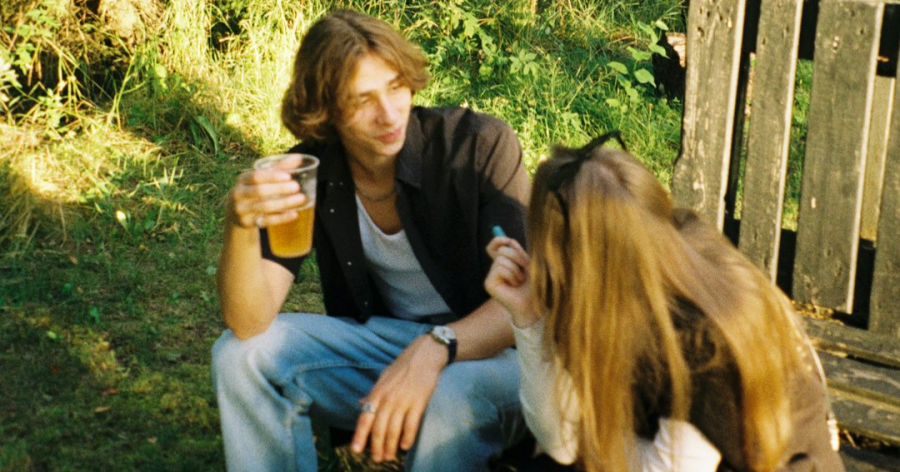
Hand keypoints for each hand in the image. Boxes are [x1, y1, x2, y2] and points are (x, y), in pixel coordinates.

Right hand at [227, 157, 307, 228]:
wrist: (235, 213)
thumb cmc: (253, 190)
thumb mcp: (261, 179)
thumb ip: (279, 168)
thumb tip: (299, 158)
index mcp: (242, 179)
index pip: (255, 176)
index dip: (271, 176)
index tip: (288, 176)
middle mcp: (238, 194)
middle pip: (260, 191)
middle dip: (279, 189)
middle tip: (297, 186)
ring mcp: (241, 210)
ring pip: (264, 207)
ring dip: (284, 203)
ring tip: (301, 199)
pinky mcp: (247, 223)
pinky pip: (266, 221)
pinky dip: (281, 218)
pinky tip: (294, 213)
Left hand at [351, 336, 445, 461]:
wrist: (424, 356)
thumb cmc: (402, 367)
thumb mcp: (383, 378)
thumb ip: (372, 393)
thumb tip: (361, 404)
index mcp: (377, 393)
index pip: (365, 418)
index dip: (359, 435)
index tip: (356, 450)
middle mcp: (388, 398)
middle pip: (379, 428)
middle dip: (377, 446)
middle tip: (377, 459)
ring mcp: (403, 401)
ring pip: (394, 429)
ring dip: (391, 446)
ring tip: (390, 456)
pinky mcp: (418, 402)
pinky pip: (411, 425)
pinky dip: (407, 437)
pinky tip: (405, 446)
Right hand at [485, 237, 539, 326]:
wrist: (534, 304)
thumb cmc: (534, 286)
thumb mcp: (529, 265)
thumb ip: (519, 252)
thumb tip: (510, 241)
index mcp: (504, 263)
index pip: (494, 247)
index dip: (498, 240)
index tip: (509, 240)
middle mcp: (495, 269)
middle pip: (501, 250)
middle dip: (517, 257)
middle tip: (525, 269)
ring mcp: (491, 277)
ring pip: (501, 260)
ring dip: (516, 269)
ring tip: (520, 281)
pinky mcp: (489, 284)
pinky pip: (499, 269)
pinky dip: (511, 275)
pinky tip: (514, 285)